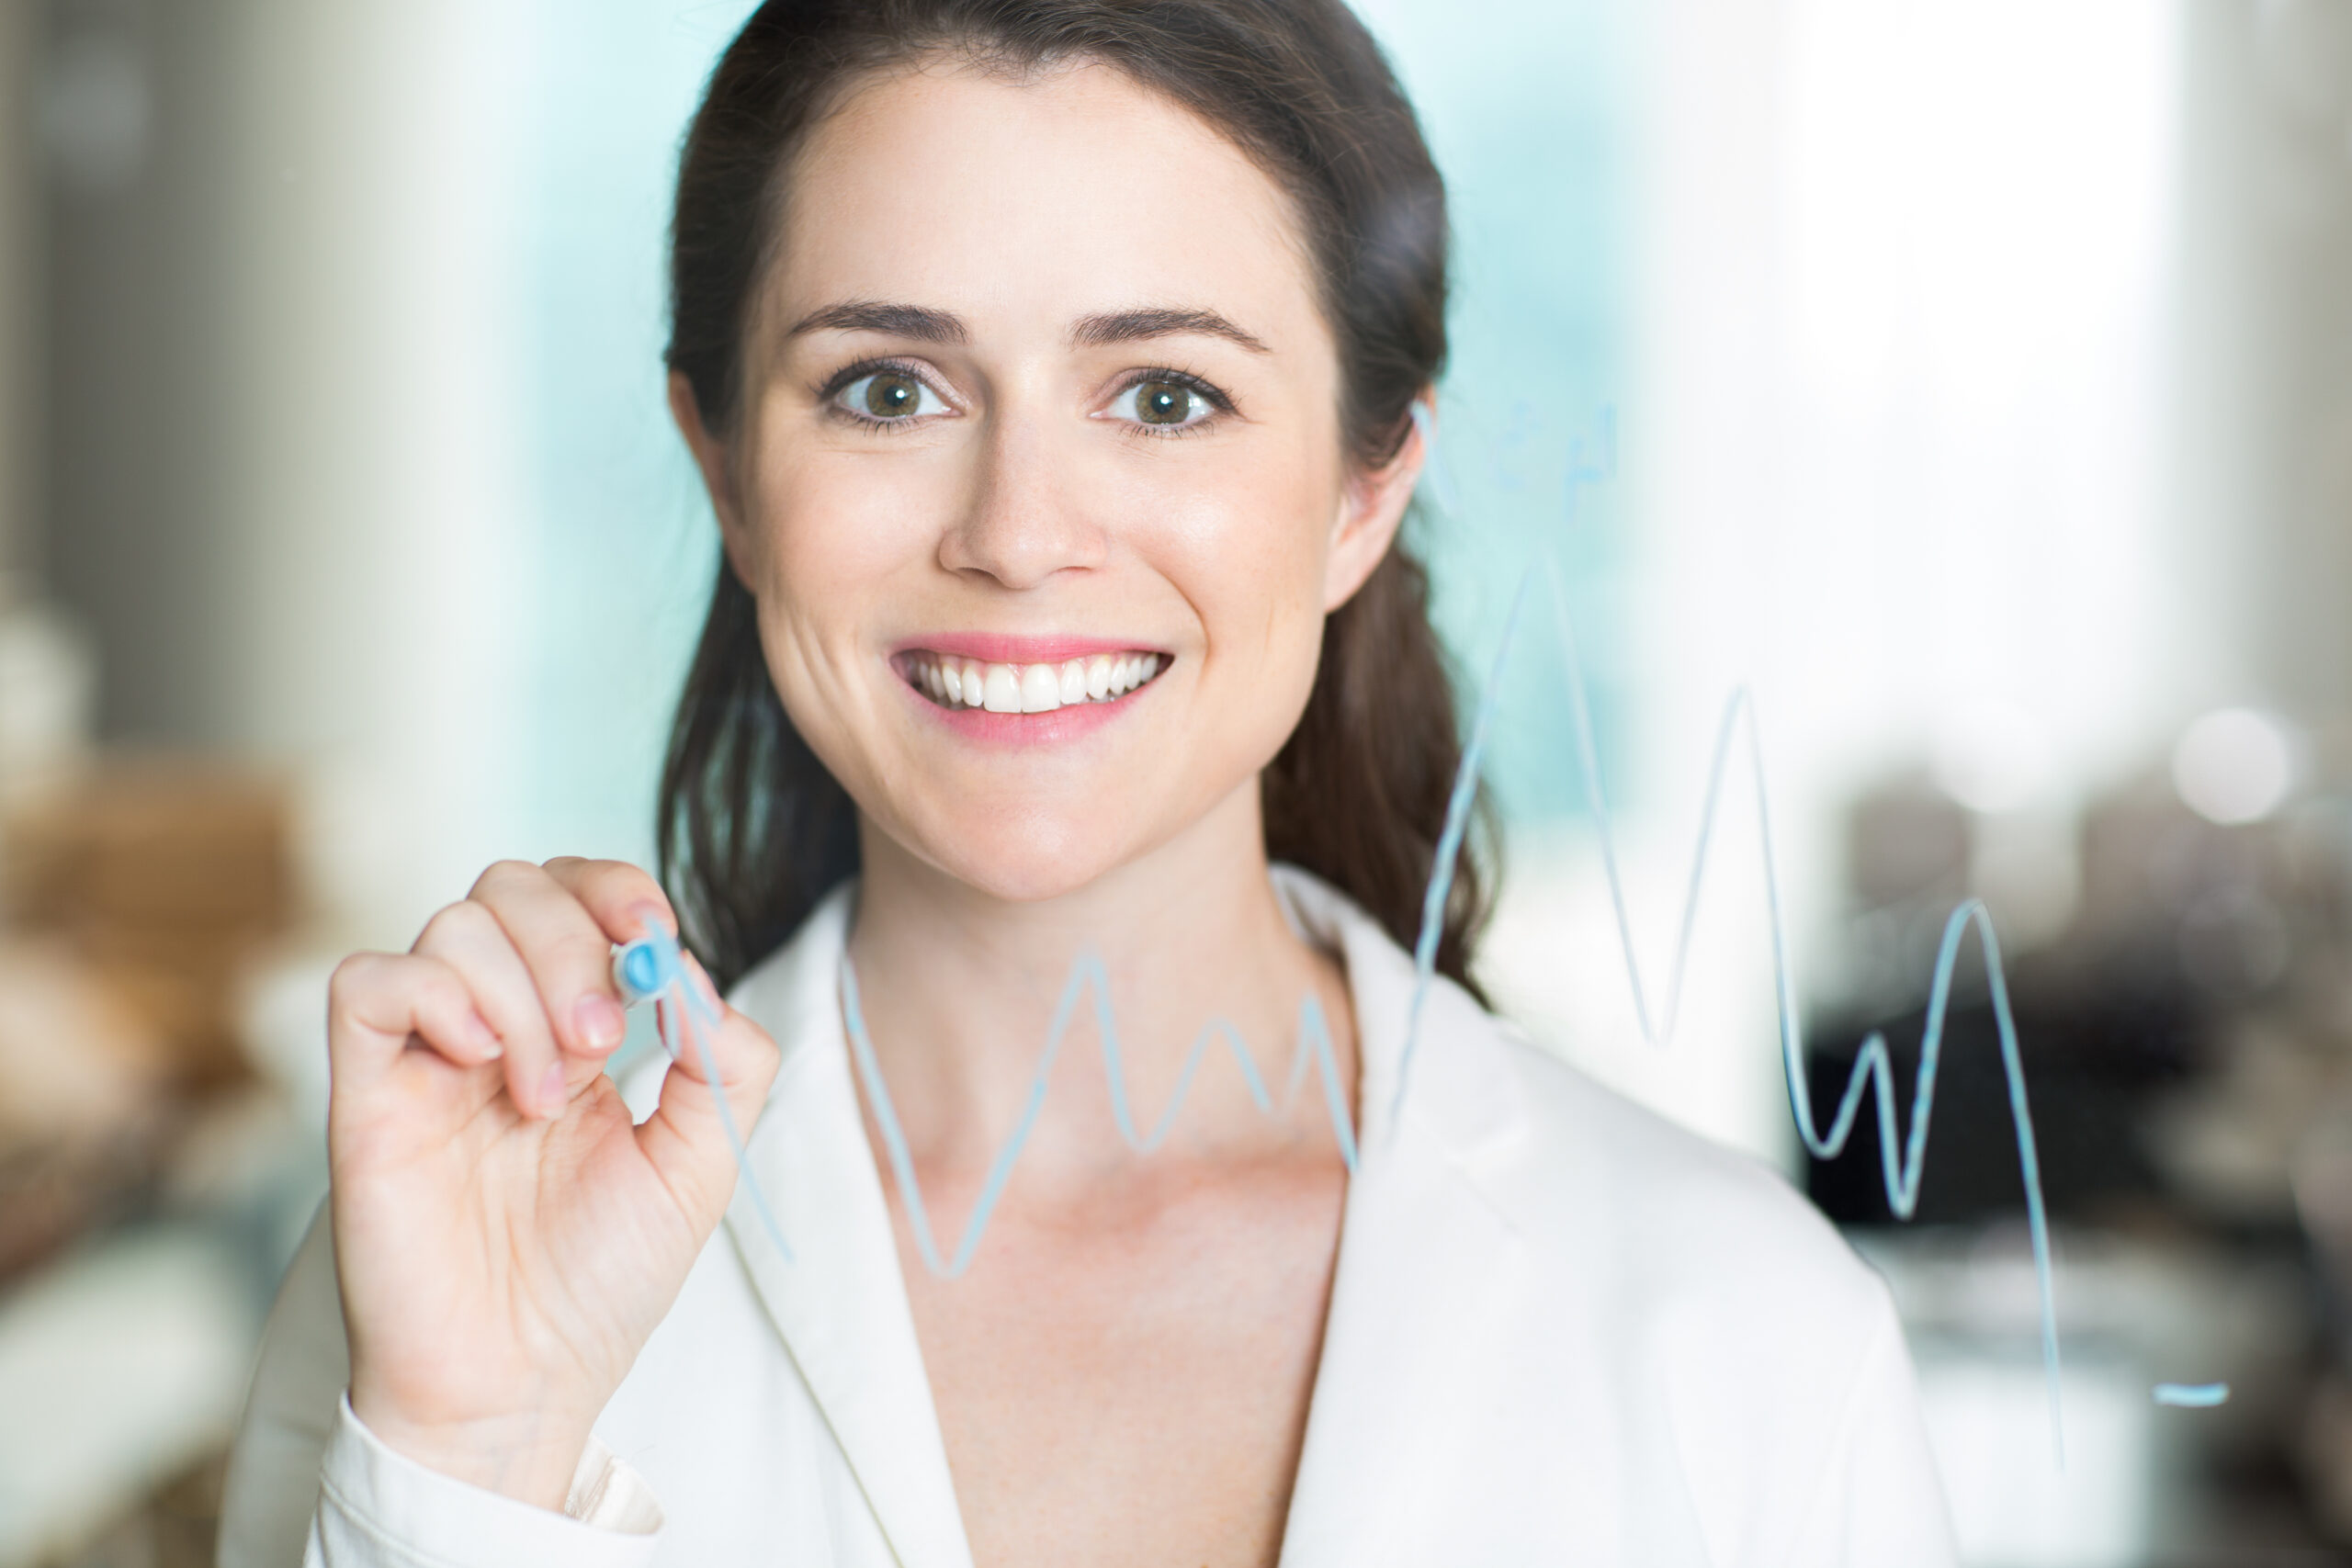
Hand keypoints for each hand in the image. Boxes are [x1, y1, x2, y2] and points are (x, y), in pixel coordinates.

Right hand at [325, 858, 779, 1508]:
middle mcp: (496, 1023)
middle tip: (601, 1042)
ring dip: (520, 991)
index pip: (578, 894)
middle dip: (572, 941)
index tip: (653, 931)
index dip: (615, 889)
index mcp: (573, 1028)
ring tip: (544, 1096)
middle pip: (513, 886)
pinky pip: (367, 982)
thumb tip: (693, 972)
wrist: (522, 1381)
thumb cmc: (600, 1282)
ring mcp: (428, 1055)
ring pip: (452, 923)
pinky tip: (480, 1058)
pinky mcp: (365, 1093)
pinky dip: (431, 992)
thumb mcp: (700, 1165)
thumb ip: (725, 1065)